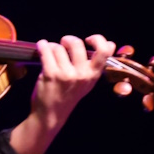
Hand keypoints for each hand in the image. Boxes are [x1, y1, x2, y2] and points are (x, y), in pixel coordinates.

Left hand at [9, 33, 115, 153]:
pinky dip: (42, 46)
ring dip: (52, 47)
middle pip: (77, 43)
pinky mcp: (50, 74)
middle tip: (64, 44)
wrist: (51, 114)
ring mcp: (66, 75)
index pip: (104, 51)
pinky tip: (42, 47)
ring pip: (58, 47)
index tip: (89, 39)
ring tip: (51, 55)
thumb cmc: (69, 95)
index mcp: (93, 75)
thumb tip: (111, 43)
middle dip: (68, 39)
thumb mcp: (87, 82)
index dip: (98, 39)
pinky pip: (46, 50)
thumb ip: (96, 64)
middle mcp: (81, 75)